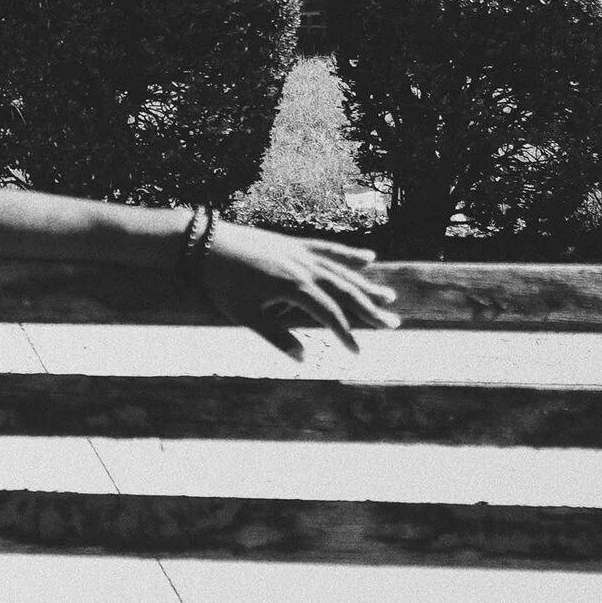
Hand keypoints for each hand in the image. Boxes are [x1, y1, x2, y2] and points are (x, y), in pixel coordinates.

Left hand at [198, 221, 400, 360]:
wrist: (207, 243)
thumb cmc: (222, 283)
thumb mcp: (246, 315)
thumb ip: (277, 337)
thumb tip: (304, 359)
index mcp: (295, 287)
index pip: (330, 314)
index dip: (346, 334)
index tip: (358, 351)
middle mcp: (306, 268)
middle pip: (346, 291)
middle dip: (370, 309)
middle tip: (394, 323)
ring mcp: (302, 253)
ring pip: (343, 271)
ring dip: (367, 285)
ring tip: (390, 296)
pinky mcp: (295, 243)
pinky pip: (328, 249)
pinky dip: (349, 254)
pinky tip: (369, 258)